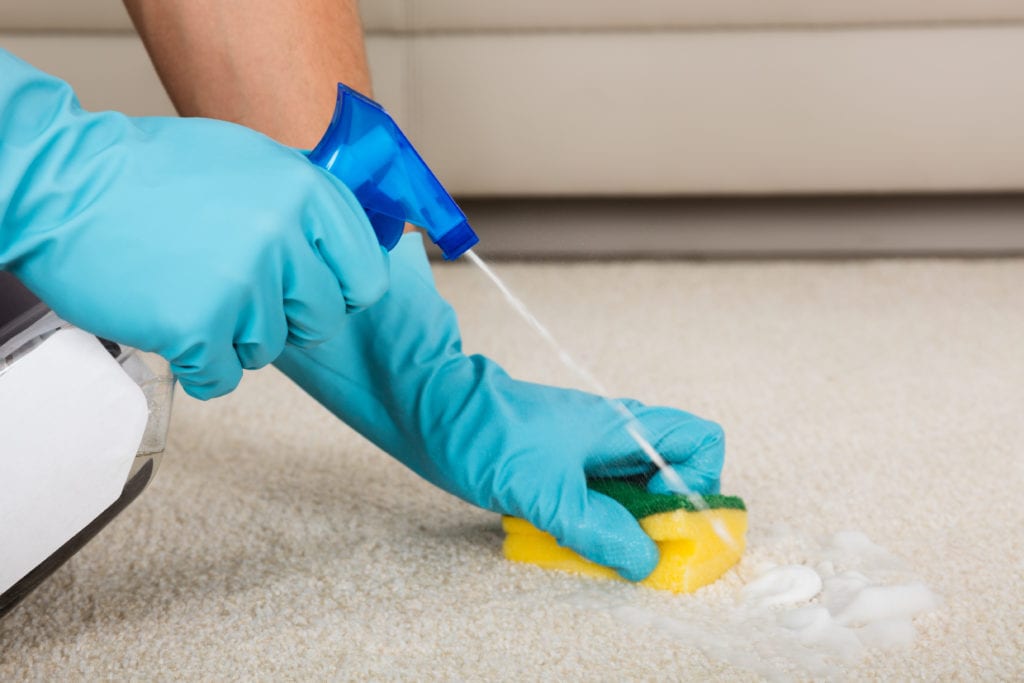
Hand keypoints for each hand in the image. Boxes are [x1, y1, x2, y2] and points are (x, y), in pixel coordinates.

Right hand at [0, 51, 387, 398]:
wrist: (62, 185)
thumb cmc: (152, 173)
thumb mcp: (251, 162)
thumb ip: (307, 205)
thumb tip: (357, 243)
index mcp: (306, 191)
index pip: (367, 276)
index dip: (340, 291)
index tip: (313, 290)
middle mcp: (283, 236)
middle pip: (321, 319)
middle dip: (284, 316)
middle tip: (239, 292)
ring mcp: (242, 284)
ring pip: (269, 349)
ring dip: (232, 335)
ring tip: (191, 291)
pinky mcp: (197, 326)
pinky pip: (222, 377)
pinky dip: (197, 364)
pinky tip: (172, 323)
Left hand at [275, 233, 724, 580]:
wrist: (428, 408)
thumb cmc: (485, 432)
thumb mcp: (544, 490)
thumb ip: (598, 528)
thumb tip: (646, 561)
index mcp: (624, 425)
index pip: (699, 441)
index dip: (695, 480)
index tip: (658, 509)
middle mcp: (615, 437)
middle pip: (671, 477)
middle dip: (660, 520)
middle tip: (629, 548)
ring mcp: (588, 454)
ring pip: (632, 496)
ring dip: (621, 528)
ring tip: (588, 543)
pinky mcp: (562, 470)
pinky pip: (597, 503)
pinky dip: (590, 527)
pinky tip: (561, 535)